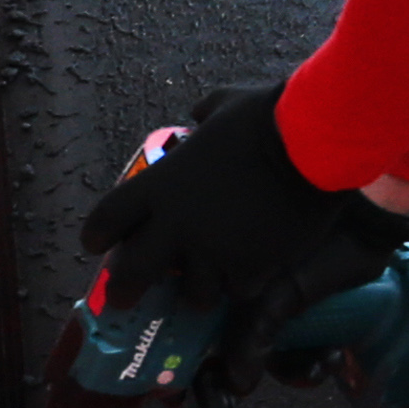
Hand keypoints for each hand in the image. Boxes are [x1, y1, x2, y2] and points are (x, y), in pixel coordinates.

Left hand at [76, 80, 408, 365]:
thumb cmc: (265, 117)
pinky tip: (249, 276)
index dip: (99, 234)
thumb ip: (199, 121)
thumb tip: (196, 119)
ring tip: (203, 288)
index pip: (107, 218)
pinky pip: (237, 291)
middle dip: (124, 289)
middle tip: (122, 299)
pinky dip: (241, 285)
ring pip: (191, 294)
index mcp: (159, 185)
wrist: (311, 146)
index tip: (97, 244)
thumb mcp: (218, 108)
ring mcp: (211, 252)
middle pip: (133, 272)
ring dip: (196, 290)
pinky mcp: (250, 270)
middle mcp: (175, 225)